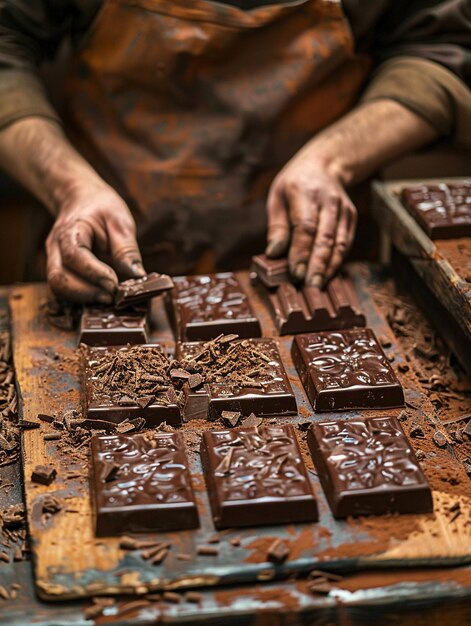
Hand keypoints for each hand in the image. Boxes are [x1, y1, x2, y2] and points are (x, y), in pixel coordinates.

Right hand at [46, 182, 144, 302]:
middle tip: (113, 297)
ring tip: (109, 299)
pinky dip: (81, 298)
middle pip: (59, 278)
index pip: (74, 256)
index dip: (94, 273)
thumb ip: (127, 249)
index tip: (114, 284)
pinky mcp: (60, 271)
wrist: (81, 200)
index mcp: (71, 230)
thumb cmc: (102, 209)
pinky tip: (100, 298)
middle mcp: (56, 247)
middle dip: (86, 292)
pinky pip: (64, 291)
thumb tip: (138, 276)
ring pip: (57, 288)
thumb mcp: (120, 222)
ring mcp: (54, 260)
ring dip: (83, 298)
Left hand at [265, 150, 356, 286]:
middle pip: (325, 237)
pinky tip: (327, 275)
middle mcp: (328, 200)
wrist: (324, 166)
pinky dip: (337, 261)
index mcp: (305, 192)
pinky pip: (346, 243)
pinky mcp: (351, 217)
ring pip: (339, 243)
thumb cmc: (294, 185)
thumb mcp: (277, 198)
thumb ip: (277, 227)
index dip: (301, 252)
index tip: (296, 273)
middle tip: (310, 286)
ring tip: (318, 286)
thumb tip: (274, 254)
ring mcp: (343, 209)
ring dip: (329, 267)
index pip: (305, 227)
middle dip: (317, 265)